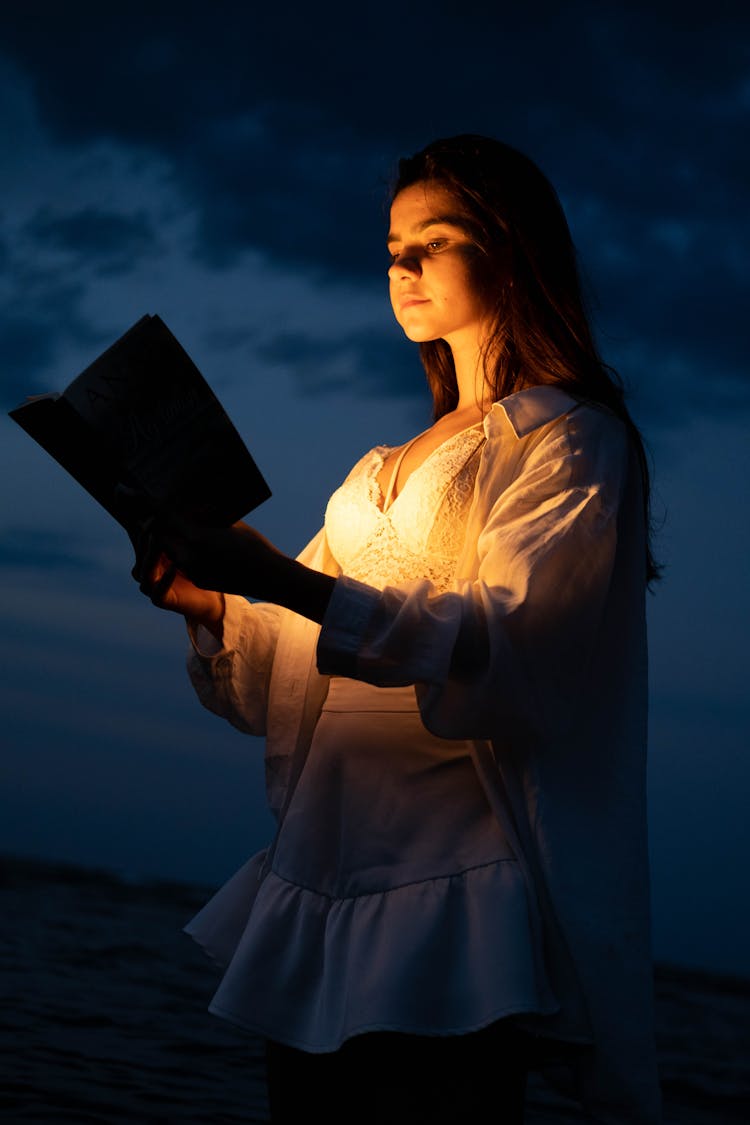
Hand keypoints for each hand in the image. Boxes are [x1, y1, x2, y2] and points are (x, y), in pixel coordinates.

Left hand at [133, 514, 334, 625]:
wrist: (270, 577)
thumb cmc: (253, 544)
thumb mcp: (227, 523)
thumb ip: (202, 515)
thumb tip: (183, 501)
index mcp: (197, 537)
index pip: (160, 514)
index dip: (139, 500)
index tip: (122, 488)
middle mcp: (188, 556)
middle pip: (153, 532)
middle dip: (141, 516)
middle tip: (130, 498)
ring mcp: (191, 570)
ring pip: (164, 547)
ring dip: (157, 532)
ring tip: (154, 516)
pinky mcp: (196, 579)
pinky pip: (178, 559)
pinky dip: (173, 545)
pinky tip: (177, 535)